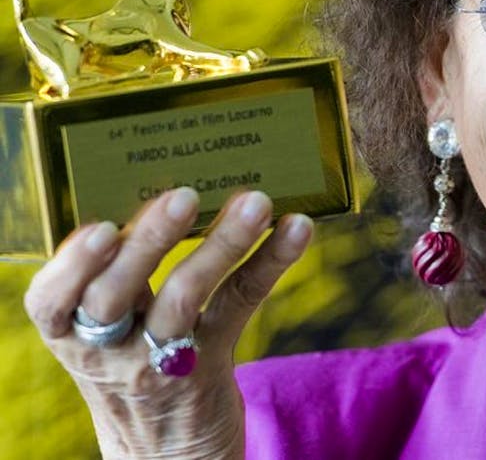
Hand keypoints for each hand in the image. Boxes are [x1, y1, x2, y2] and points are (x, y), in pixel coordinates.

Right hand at [23, 188, 313, 458]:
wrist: (164, 456)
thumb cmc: (131, 364)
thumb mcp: (106, 333)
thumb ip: (118, 279)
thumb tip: (163, 189)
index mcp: (72, 333)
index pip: (51, 302)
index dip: (70, 266)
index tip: (99, 228)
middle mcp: (110, 349)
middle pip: (116, 295)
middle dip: (148, 242)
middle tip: (183, 196)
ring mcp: (161, 360)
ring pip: (185, 298)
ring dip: (222, 244)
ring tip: (255, 203)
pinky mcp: (211, 362)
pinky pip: (241, 304)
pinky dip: (270, 260)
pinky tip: (296, 228)